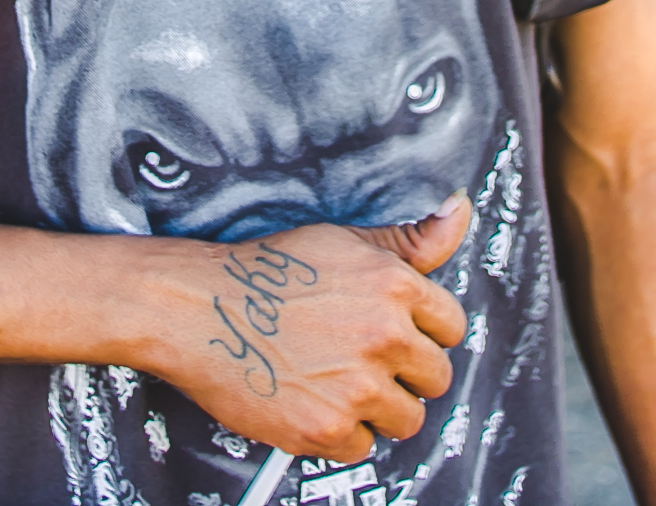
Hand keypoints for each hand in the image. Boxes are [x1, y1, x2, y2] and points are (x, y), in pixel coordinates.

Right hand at [148, 195, 471, 464]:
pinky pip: (362, 446)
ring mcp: (358, 386)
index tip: (397, 334)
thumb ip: (409, 240)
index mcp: (394, 285)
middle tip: (362, 360)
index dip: (423, 331)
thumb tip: (458, 209)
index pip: (451, 326)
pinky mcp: (327, 428)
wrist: (197, 308)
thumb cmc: (266, 272)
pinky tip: (314, 400)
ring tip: (338, 382)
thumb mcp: (343, 241)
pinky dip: (341, 432)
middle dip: (404, 372)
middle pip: (435, 377)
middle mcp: (383, 335)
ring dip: (378, 407)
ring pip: (406, 418)